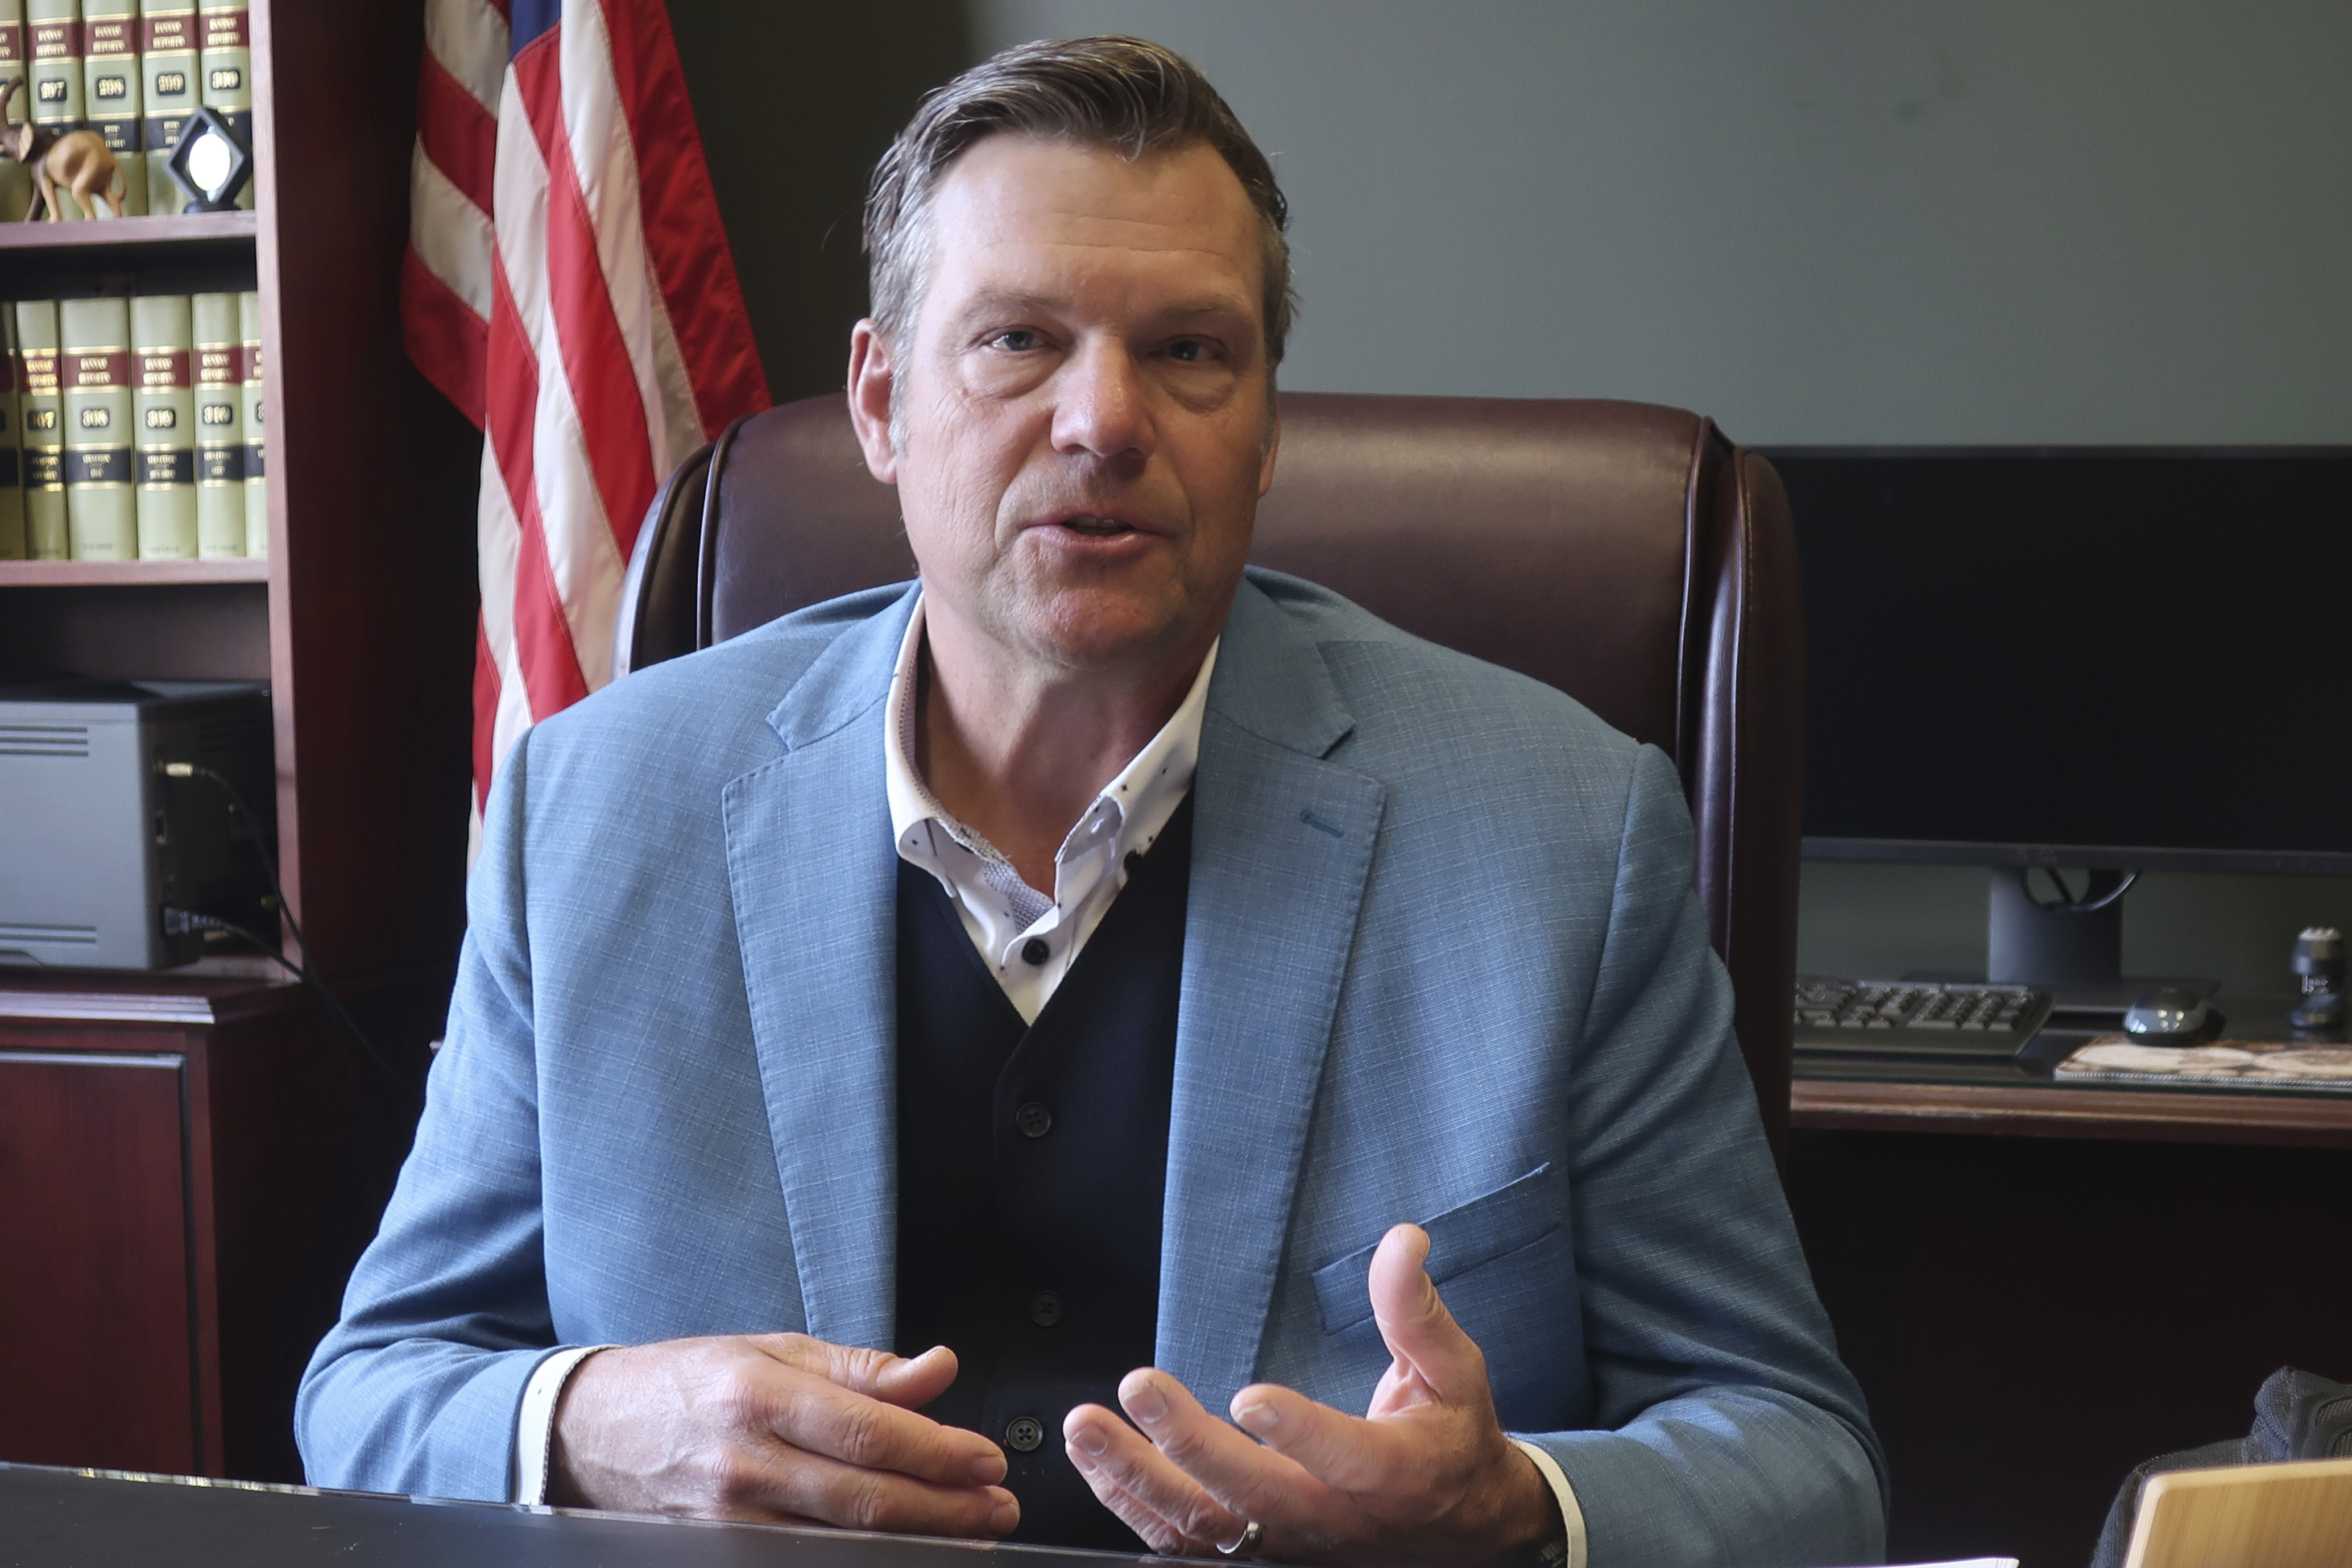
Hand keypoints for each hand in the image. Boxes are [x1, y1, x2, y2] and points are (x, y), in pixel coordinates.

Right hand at [550, 1332, 1017, 1537]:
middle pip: (866, 1499)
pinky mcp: (722, 1554)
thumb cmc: (690, 1384)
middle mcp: (745, 1463)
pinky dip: (862, 1557)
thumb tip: (937, 1371)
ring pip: (843, 1542)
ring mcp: (730, 1520)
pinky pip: (804, 1558)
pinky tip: (901, 1550)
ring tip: (969, 1530)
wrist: (593, 1432)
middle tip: (997, 1504)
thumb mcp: (773, 1350)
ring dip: (918, 1540)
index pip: (869, 1432)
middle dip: (946, 1508)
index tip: (986, 1457)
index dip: (938, 1451)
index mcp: (760, 1396)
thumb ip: (861, 1368)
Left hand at [1062, 1225, 1557, 1562]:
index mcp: (1393, 1473)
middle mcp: (1335, 1520)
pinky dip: (1134, 1506)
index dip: (1299, 1432)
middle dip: (1189, 1444)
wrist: (1462, 1528)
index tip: (1251, 1397)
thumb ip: (1416, 1310)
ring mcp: (1291, 1546)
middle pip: (1255, 1495)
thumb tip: (1402, 1239)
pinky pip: (1188, 1542)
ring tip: (1086, 1426)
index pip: (1343, 1457)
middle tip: (1138, 1386)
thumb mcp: (1453, 1372)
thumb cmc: (1451, 1439)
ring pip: (1207, 1527)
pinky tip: (1097, 1465)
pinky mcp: (1259, 1555)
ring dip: (1139, 1477)